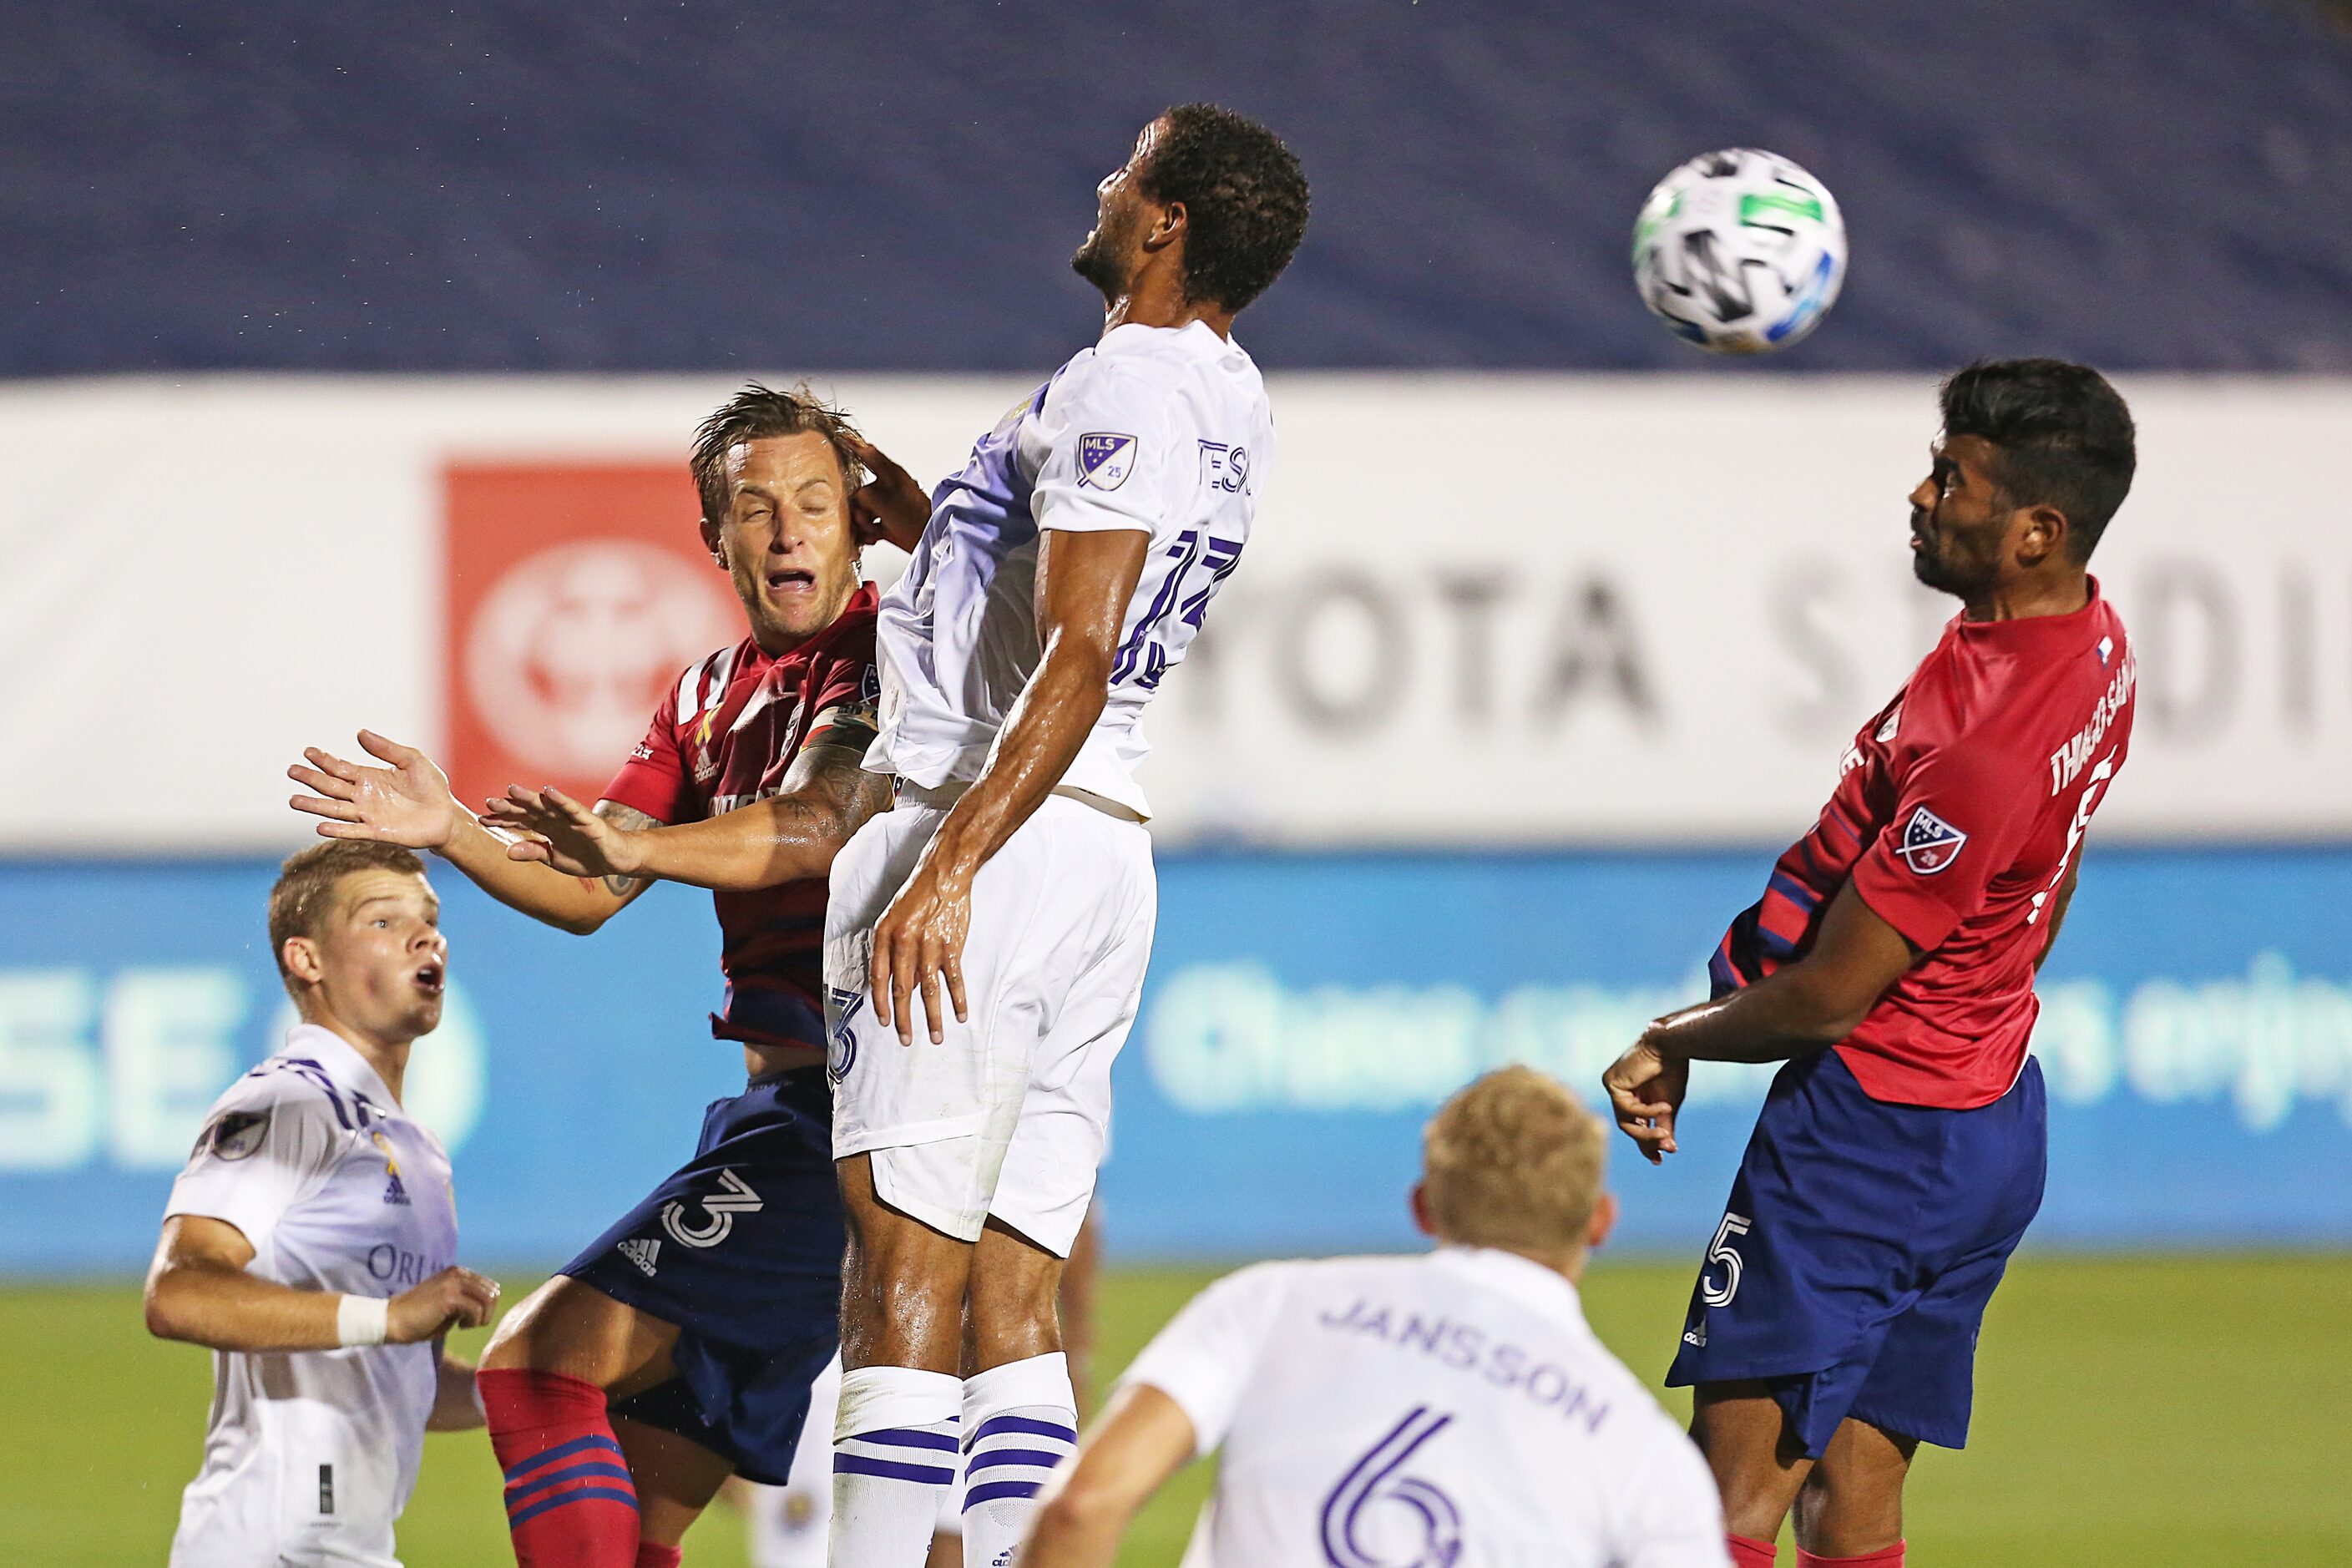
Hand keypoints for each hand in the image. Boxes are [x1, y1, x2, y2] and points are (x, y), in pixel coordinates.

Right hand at [289, 731, 461, 849]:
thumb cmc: (431, 787)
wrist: (447, 815)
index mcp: (370, 777)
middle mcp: (364, 796)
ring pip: (335, 809)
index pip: (341, 768)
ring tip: (294, 801)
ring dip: (315, 806)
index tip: (307, 751)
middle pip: (331, 787)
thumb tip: (360, 733)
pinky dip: (338, 830)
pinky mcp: (378, 832)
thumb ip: (387, 749)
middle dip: (311, 779)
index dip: (324, 760)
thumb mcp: (413, 760)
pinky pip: (354, 831)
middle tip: (291, 771)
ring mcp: (368, 815)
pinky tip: (320, 826)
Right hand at [387, 1266, 500, 1342]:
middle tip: (470, 1324)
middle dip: (487, 1313)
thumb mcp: (449, 1306)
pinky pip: (476, 1309)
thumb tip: (489, 1307)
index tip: (470, 1319)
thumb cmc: (420, 1320)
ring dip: (482, 1317)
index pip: (490, 1287)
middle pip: (493, 1292)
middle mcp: (457, 1273)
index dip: (486, 1307)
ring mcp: (453, 1283)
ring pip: (489, 1299)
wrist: (392, 1321)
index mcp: (458, 1273)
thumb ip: (467, 1302)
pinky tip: (459, 1327)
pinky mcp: (449, 1296)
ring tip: (465, 1325)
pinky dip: (473, 1322)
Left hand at [482, 786, 641, 879]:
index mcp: (547, 828)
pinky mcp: (587, 820)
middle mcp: (556, 819)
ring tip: (511, 789)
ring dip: (529, 797)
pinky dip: (561, 800)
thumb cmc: (587, 856)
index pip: (520, 821)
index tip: (481, 820)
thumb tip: (507, 852)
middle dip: (509, 806)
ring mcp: (571, 817)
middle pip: (528, 810)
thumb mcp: (554, 860)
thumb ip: (534, 852)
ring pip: (547, 805)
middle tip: (488, 802)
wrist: (617, 859)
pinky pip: (572, 808)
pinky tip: (549, 792)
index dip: (502, 820)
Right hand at [845, 433, 931, 551]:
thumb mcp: (882, 499)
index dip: (855, 447)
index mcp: (890, 474)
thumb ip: (863, 494)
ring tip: (872, 529)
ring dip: (862, 524)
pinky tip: (871, 538)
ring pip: (862, 511)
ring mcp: (889, 506)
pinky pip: (869, 527)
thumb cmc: (914, 516)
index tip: (844, 439)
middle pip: (859, 492)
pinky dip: (867, 533)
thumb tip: (856, 499)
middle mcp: (888, 488)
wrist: (929, 541)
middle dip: (858, 508)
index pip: (869, 455)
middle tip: (866, 517)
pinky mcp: (889, 524)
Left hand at [869, 856, 970, 1044]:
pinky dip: (958, 999)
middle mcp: (904, 942)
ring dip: (933, 1017)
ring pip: (928, 990)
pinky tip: (960, 1014)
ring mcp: (929, 944)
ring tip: (936, 1036)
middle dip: (904, 1019)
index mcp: (885, 935)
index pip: (879, 978)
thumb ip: (893, 950)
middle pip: (902, 990)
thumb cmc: (917, 895)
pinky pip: (954, 979)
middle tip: (906, 1039)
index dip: (881, 1003)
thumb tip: (903, 984)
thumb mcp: (894, 918)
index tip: (885, 1023)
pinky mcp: (951, 945)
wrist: (944, 874)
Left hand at [1602, 1032, 1690, 1165]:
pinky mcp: (1610, 1083)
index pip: (1636, 1125)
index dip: (1647, 1144)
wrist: (1670, 1045)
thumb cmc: (1672, 1070)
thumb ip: (1663, 1125)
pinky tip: (1664, 1106)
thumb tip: (1668, 1149)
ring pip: (1625, 1123)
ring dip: (1647, 1131)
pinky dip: (1646, 1111)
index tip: (1659, 1160)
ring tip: (1666, 1133)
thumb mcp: (1668, 1104)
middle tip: (1665, 1149)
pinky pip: (1626, 1108)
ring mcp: (1614, 1088)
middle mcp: (1622, 1093)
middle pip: (1629, 1126)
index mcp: (1636, 1096)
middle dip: (1647, 1140)